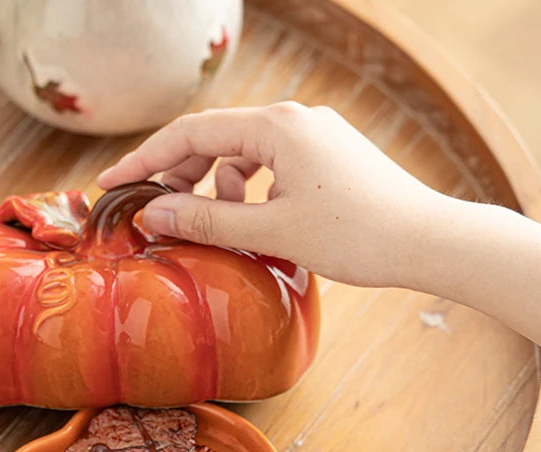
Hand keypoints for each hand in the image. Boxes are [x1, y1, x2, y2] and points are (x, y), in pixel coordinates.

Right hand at [98, 103, 441, 287]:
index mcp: (277, 126)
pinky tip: (255, 223)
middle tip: (159, 214)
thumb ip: (206, 219)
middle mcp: (294, 121)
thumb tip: (155, 212)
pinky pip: (270, 169)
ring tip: (219, 228)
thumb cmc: (356, 234)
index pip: (191, 134)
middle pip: (216, 141)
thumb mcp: (270, 230)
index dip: (145, 161)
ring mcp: (313, 137)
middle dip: (181, 177)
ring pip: (243, 157)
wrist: (427, 241)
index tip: (113, 184)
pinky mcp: (326, 158)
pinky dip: (251, 194)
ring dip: (219, 191)